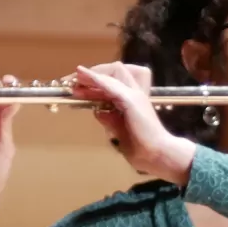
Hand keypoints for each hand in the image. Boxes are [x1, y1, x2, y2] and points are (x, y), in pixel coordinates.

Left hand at [72, 63, 195, 185]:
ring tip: (73, 79)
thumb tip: (97, 111)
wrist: (158, 155)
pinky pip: (110, 85)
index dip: (94, 81)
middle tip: (69, 81)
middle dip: (91, 74)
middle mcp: (135, 93)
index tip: (75, 87)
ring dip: (92, 75)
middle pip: (113, 71)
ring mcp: (134, 95)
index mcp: (133, 99)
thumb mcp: (119, 131)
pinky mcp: (131, 100)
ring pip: (112, 73)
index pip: (113, 80)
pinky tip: (82, 74)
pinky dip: (95, 78)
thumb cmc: (143, 148)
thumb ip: (110, 120)